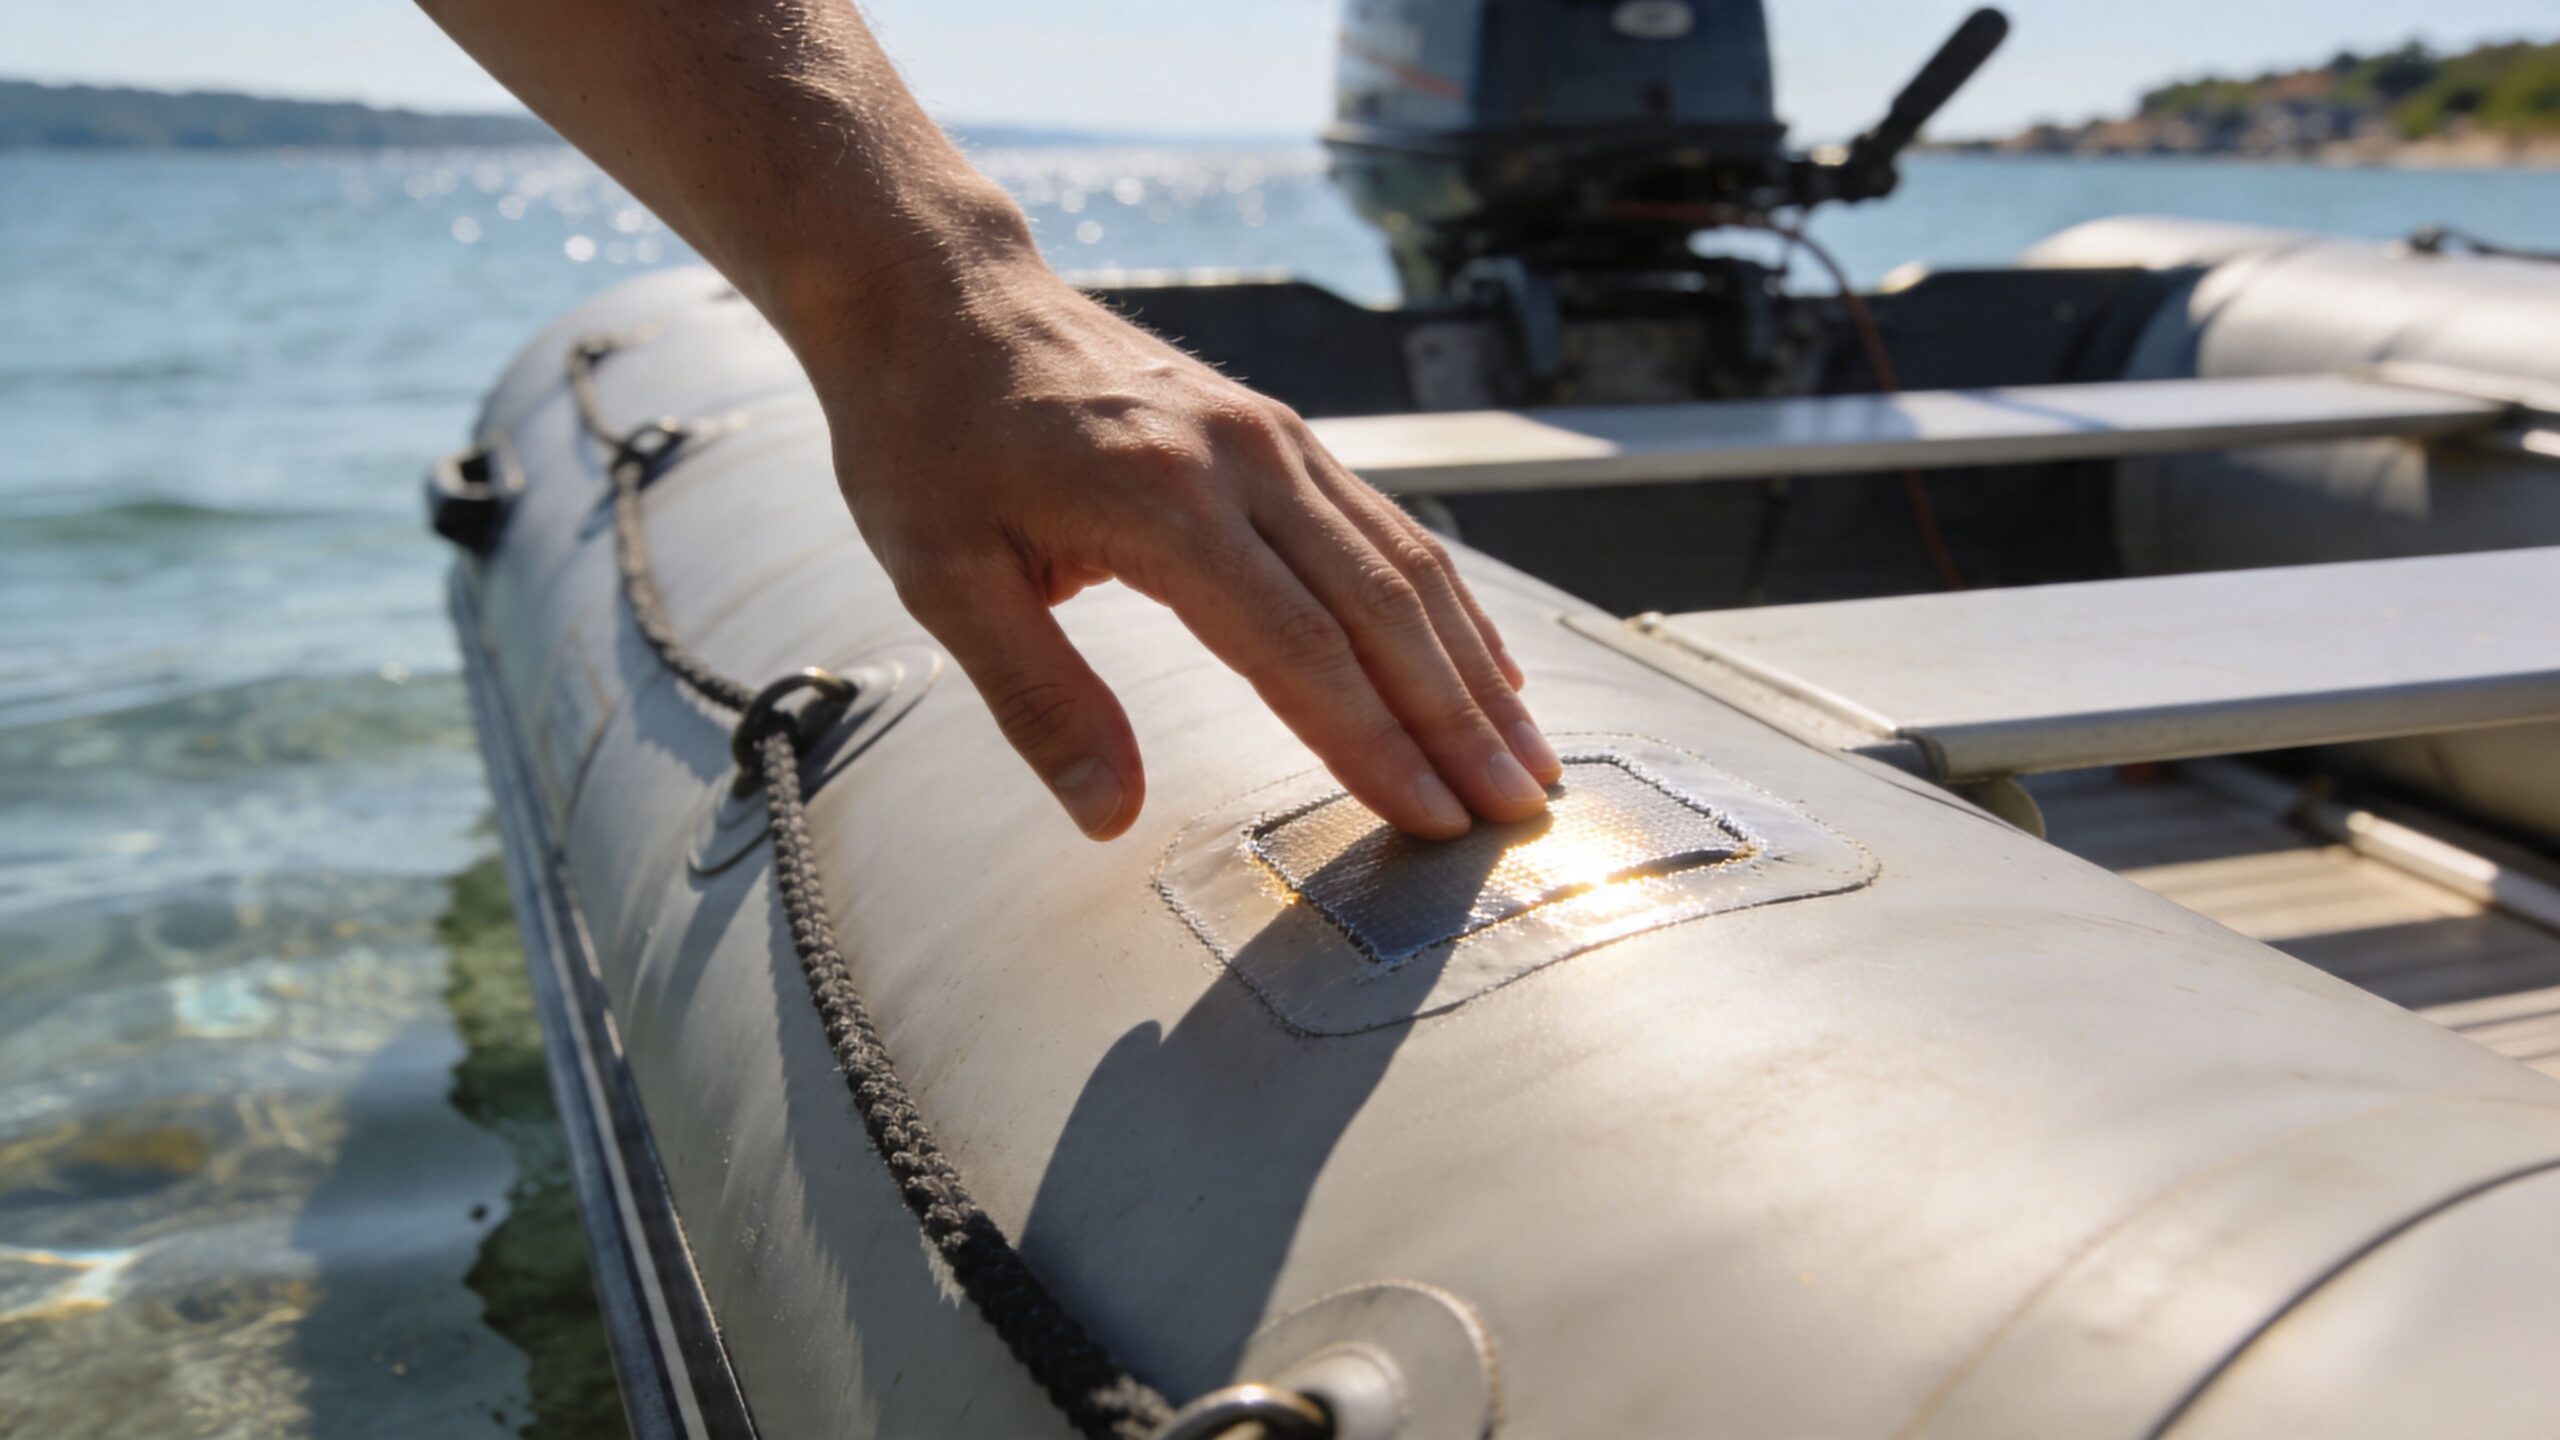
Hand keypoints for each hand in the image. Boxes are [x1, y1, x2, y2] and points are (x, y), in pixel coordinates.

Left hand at [793, 235, 1561, 840]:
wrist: (940, 291)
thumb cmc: (928, 436)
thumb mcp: (942, 577)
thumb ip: (1037, 700)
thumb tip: (1108, 817)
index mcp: (1160, 501)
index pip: (1298, 649)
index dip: (1374, 743)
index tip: (1435, 819)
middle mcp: (1240, 460)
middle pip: (1381, 609)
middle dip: (1458, 721)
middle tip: (1519, 812)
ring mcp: (1272, 436)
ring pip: (1405, 562)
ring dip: (1473, 667)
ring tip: (1528, 756)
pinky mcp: (1279, 429)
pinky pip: (1386, 523)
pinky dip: (1448, 602)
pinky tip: (1485, 662)